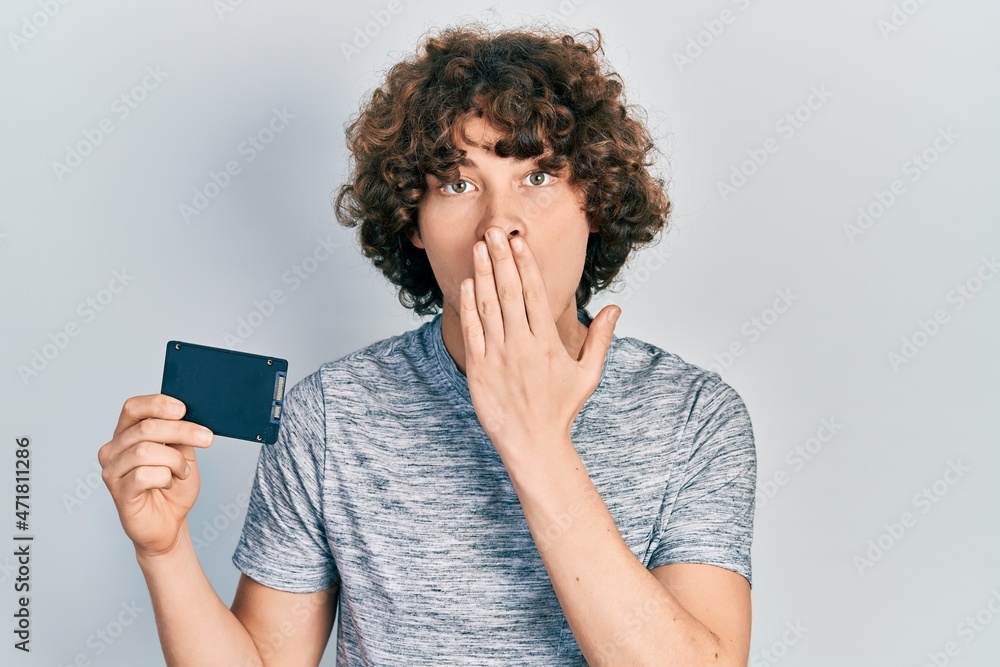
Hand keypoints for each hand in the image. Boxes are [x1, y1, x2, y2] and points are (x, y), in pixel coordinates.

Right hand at [98, 394, 214, 557]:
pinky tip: (169, 483)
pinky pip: (144, 475)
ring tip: (183, 471)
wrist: (169, 522)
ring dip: (175, 460)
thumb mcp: (182, 453)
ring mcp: (112, 471)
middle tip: (206, 438)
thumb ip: (179, 435)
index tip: (183, 409)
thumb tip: (185, 416)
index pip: (133, 407)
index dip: (158, 404)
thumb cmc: (173, 486)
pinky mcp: (119, 492)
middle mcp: (113, 449)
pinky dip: (165, 477)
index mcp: (126, 434)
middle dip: (182, 431)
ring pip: (145, 450)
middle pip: (146, 428)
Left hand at [459, 226, 620, 455]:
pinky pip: (472, 330)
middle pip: (509, 292)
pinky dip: (468, 306)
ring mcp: (498, 356)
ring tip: (479, 247)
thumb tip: (616, 307)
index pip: (534, 293)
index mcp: (547, 342)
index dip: (525, 263)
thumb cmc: (561, 409)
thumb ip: (601, 338)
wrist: (533, 444)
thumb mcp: (588, 374)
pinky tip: (468, 283)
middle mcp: (522, 345)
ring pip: (488, 306)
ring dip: (483, 274)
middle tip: (494, 230)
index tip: (518, 240)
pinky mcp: (478, 369)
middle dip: (501, 258)